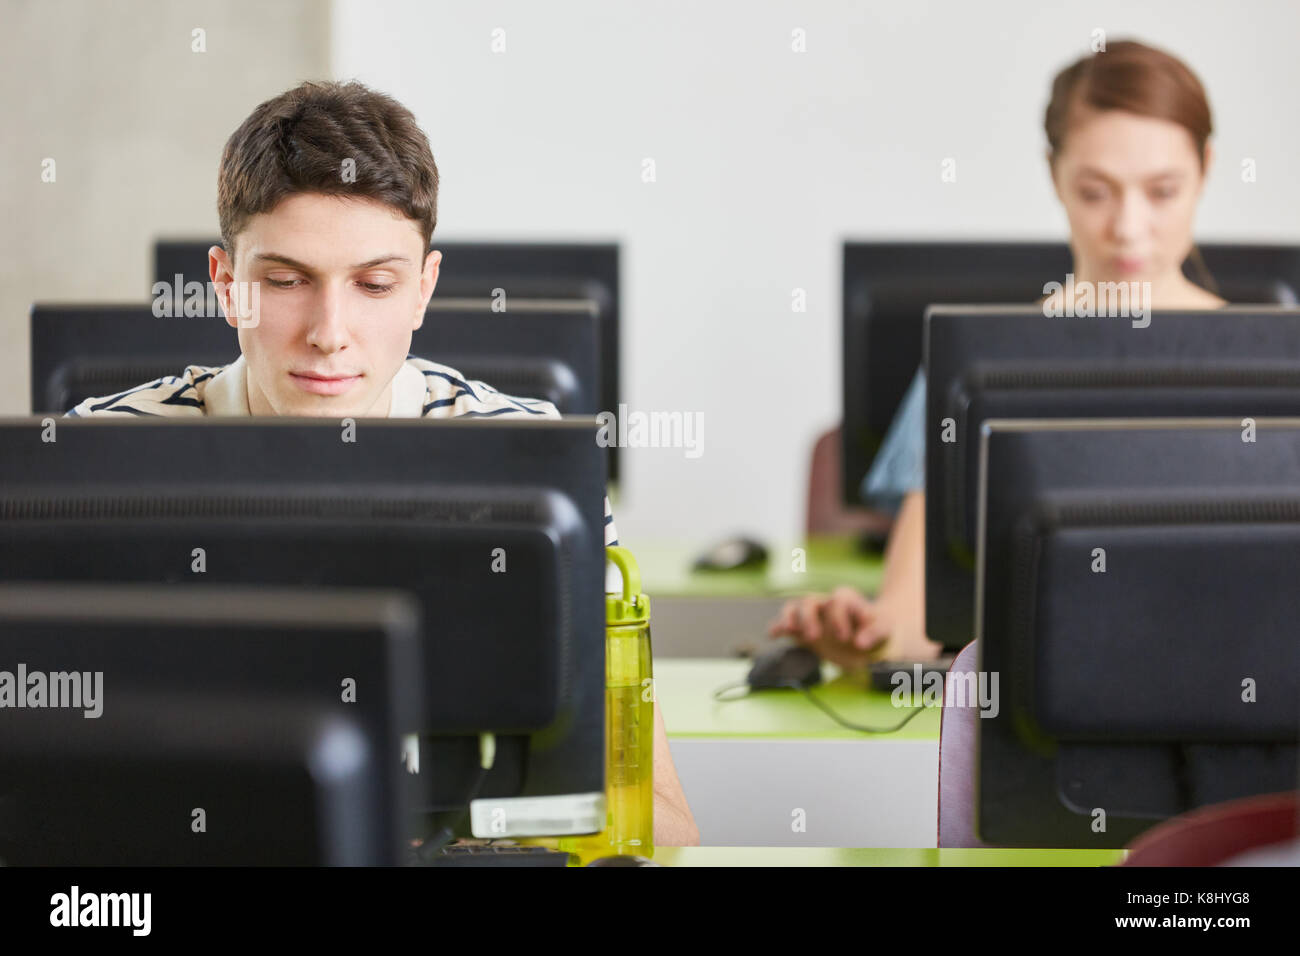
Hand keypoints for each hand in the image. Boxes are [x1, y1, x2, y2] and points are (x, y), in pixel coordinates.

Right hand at [768, 587, 933, 671]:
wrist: (872, 639)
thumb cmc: (878, 630)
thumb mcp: (884, 630)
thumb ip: (874, 633)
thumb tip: (859, 643)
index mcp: (847, 600)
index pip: (838, 600)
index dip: (839, 618)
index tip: (845, 639)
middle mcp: (826, 604)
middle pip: (811, 600)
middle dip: (809, 618)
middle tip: (815, 637)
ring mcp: (814, 617)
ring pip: (795, 609)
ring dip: (789, 618)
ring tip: (788, 630)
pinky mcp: (805, 631)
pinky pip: (787, 625)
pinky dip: (778, 628)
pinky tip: (773, 635)